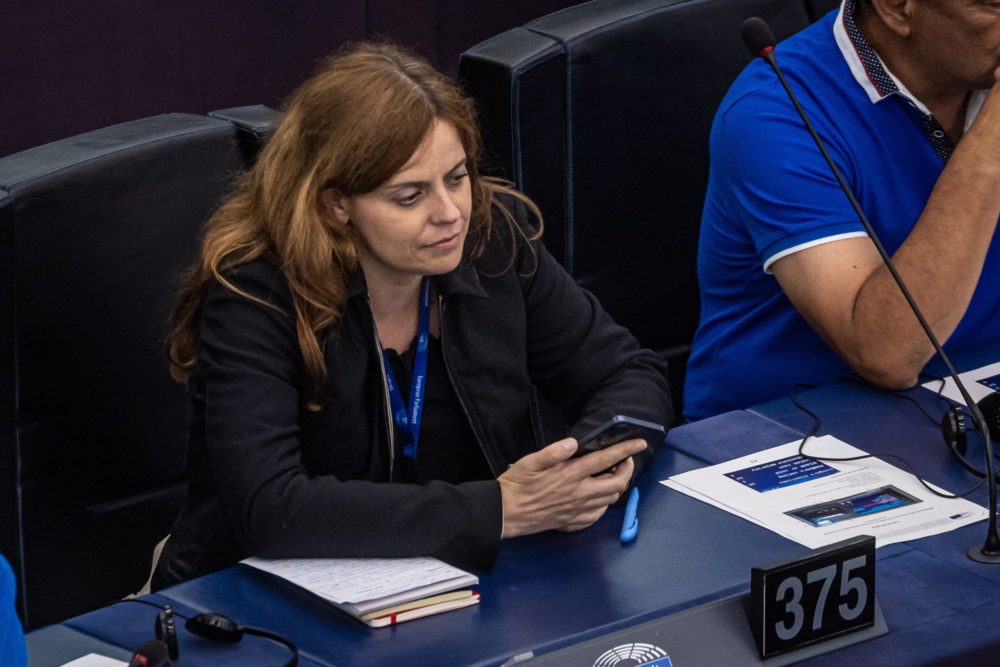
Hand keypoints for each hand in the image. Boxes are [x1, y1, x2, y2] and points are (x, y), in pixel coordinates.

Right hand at [497, 437, 644, 537]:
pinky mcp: (574, 521)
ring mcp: (579, 510)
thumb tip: (573, 443)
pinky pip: (599, 514)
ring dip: (617, 485)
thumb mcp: (531, 461)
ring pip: (611, 499)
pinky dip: (604, 502)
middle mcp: (580, 493)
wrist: (506, 514)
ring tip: (610, 475)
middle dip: (627, 470)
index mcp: (571, 474)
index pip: (607, 459)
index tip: (639, 443)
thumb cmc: (517, 485)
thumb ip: (554, 451)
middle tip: (623, 461)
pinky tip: (596, 495)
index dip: (627, 450)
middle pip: (618, 483)